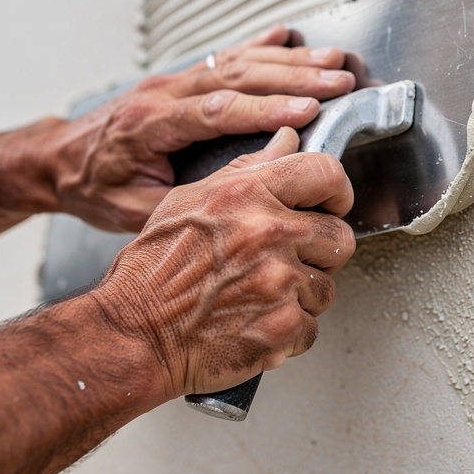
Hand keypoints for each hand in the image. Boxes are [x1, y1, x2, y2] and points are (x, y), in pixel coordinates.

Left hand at [48, 25, 355, 231]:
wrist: (60, 160)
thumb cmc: (92, 186)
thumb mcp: (130, 210)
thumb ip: (184, 201)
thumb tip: (240, 197)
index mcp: (150, 124)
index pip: (216, 111)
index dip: (265, 110)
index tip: (307, 111)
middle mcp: (164, 92)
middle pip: (238, 76)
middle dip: (294, 77)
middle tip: (338, 80)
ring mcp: (174, 80)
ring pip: (239, 62)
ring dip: (290, 60)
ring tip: (333, 60)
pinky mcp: (182, 79)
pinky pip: (228, 57)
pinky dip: (261, 45)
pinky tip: (287, 37)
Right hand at [89, 138, 355, 398]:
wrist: (134, 334)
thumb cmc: (153, 270)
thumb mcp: (191, 200)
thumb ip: (247, 168)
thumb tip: (287, 139)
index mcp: (247, 195)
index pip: (326, 173)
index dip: (337, 191)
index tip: (332, 204)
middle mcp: (268, 233)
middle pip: (340, 237)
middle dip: (321, 253)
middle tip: (288, 262)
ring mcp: (279, 283)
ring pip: (327, 288)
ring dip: (301, 297)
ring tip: (258, 297)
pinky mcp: (283, 328)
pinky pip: (311, 328)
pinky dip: (287, 333)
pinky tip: (254, 324)